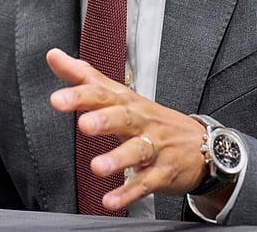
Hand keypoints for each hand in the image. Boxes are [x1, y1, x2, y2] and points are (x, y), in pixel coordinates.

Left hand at [46, 48, 208, 210]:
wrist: (202, 144)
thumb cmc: (153, 119)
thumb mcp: (119, 95)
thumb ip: (84, 77)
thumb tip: (54, 56)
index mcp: (127, 102)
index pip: (103, 93)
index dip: (80, 95)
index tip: (58, 99)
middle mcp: (141, 122)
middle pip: (124, 117)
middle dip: (104, 120)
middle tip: (84, 125)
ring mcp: (155, 147)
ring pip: (137, 151)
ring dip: (118, 159)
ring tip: (97, 167)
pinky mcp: (163, 172)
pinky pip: (145, 183)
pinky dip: (128, 193)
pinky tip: (111, 200)